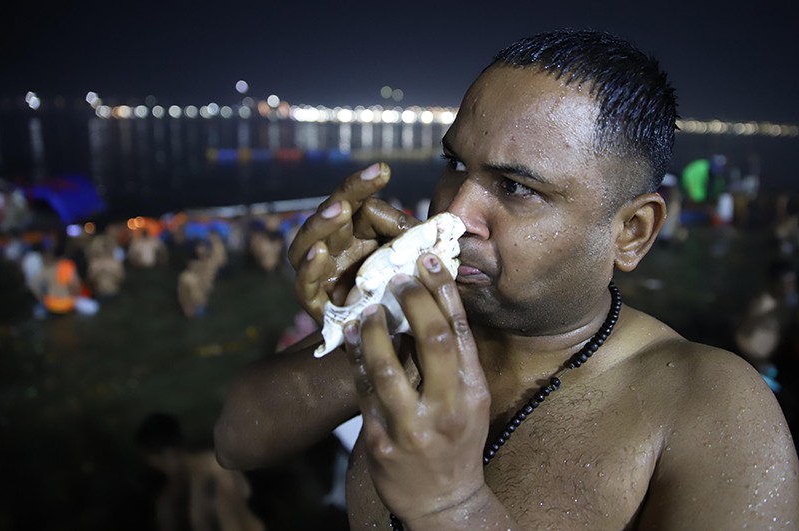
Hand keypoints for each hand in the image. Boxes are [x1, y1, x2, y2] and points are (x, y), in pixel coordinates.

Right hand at [287, 163, 418, 323]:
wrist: (401, 342)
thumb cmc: (407, 294)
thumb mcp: (415, 261)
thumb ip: (416, 239)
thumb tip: (427, 223)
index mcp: (358, 233)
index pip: (356, 201)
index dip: (365, 184)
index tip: (384, 171)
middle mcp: (336, 249)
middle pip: (329, 214)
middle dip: (345, 194)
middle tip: (364, 181)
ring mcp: (322, 275)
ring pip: (307, 243)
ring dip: (321, 224)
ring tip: (339, 210)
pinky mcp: (316, 305)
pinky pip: (304, 285)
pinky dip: (309, 268)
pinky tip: (321, 252)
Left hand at [344, 252, 490, 522]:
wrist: (444, 502)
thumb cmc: (457, 441)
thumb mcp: (471, 401)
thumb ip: (456, 360)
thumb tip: (436, 305)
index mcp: (474, 391)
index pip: (461, 331)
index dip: (444, 291)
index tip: (429, 260)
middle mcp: (449, 407)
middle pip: (434, 340)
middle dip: (414, 301)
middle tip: (398, 277)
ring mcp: (414, 427)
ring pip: (390, 367)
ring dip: (375, 330)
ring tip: (368, 307)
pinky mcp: (381, 443)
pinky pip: (364, 393)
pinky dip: (354, 360)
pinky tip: (348, 336)